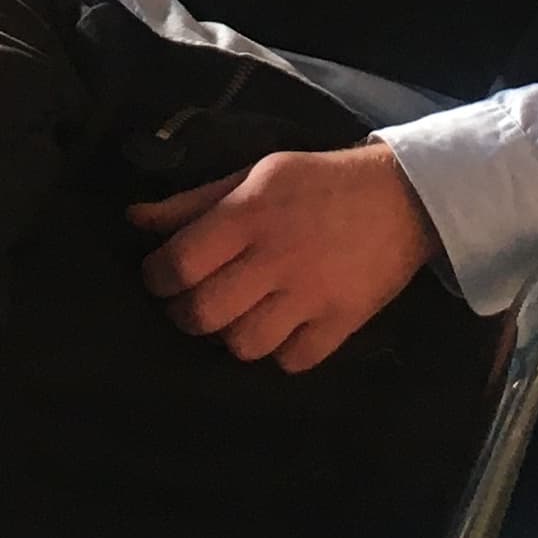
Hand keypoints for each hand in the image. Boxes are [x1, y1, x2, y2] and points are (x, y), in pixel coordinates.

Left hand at [129, 144, 439, 370]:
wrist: (404, 196)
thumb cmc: (317, 182)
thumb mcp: (253, 175)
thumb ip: (192, 203)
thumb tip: (133, 219)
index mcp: (249, 214)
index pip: (179, 264)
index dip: (157, 277)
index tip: (162, 276)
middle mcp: (277, 257)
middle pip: (203, 314)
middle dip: (186, 313)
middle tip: (195, 301)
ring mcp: (311, 295)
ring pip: (243, 345)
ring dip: (233, 334)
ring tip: (241, 314)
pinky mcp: (342, 322)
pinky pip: (291, 362)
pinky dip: (281, 351)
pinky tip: (284, 327)